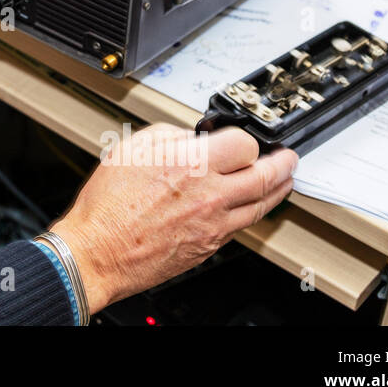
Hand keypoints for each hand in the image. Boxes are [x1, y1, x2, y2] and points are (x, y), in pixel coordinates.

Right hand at [48, 124, 296, 313]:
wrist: (99, 250)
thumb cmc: (108, 204)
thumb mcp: (133, 148)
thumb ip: (171, 136)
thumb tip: (192, 137)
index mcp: (190, 164)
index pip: (243, 144)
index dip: (246, 137)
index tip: (244, 138)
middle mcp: (208, 194)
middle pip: (264, 176)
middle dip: (282, 164)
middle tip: (288, 158)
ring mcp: (213, 224)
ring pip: (260, 205)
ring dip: (278, 190)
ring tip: (284, 180)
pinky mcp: (210, 245)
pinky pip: (241, 226)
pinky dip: (253, 212)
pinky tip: (252, 205)